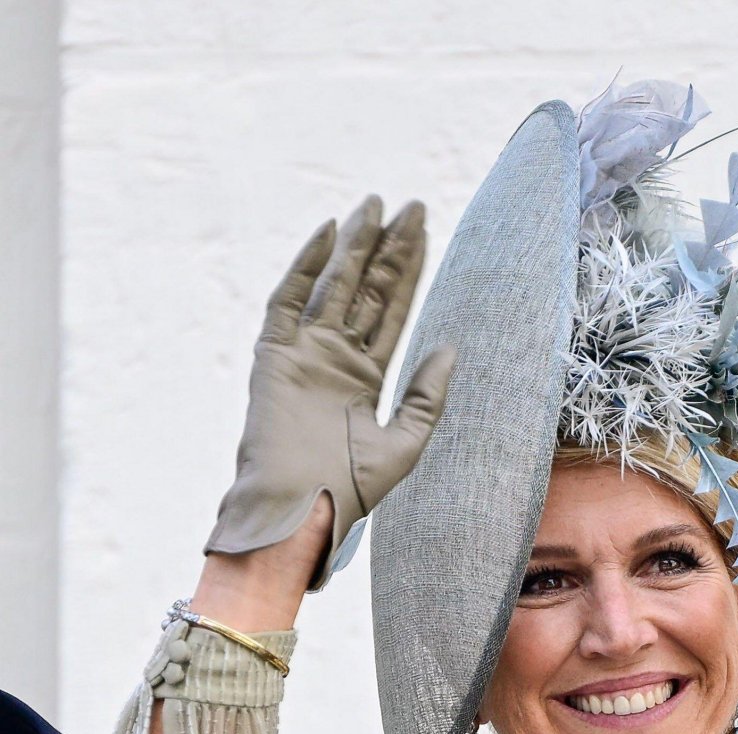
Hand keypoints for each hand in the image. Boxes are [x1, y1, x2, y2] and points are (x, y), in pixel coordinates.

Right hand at [205, 195, 454, 590]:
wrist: (300, 510)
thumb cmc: (350, 490)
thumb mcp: (405, 444)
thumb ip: (427, 396)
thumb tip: (450, 348)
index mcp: (366, 379)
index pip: (392, 312)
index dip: (407, 273)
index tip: (424, 233)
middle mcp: (336, 360)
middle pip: (367, 291)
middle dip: (387, 250)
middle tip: (410, 207)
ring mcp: (304, 354)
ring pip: (333, 287)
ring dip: (354, 247)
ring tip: (376, 207)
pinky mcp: (275, 355)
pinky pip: (288, 301)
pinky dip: (306, 267)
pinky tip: (330, 234)